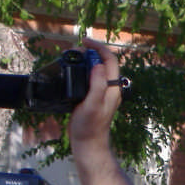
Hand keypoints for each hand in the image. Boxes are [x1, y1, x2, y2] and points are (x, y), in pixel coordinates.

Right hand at [68, 39, 122, 155]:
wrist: (88, 142)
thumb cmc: (90, 126)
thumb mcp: (92, 105)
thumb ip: (97, 85)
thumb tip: (98, 66)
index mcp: (113, 88)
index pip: (111, 60)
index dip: (99, 47)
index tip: (84, 42)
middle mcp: (110, 88)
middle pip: (104, 62)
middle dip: (90, 52)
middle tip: (74, 50)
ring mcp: (102, 92)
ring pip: (97, 69)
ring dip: (85, 60)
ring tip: (71, 57)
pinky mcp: (94, 96)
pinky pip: (90, 77)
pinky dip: (82, 70)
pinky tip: (71, 71)